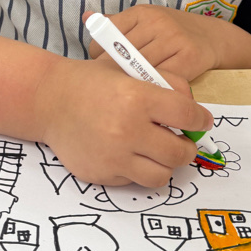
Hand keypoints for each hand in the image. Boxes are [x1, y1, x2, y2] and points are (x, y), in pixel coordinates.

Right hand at [33, 56, 212, 187]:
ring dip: (165, 164)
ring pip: (161, 175)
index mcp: (137, 97)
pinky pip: (134, 181)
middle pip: (179, 153)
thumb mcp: (131, 69)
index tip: (201, 121)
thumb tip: (195, 111)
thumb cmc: (94, 82)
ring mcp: (113, 156)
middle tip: (181, 141)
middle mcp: (127, 129)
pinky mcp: (101, 175)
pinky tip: (128, 153)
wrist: (49, 101)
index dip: (200, 120)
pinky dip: (137, 170)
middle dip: (186, 147)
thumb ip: (167, 84)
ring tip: (157, 151)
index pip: (187, 115)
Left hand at [84, 5, 225, 80]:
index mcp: (142, 12)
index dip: (100, 56)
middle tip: (113, 88)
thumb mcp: (145, 22)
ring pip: (142, 69)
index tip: (103, 69)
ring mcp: (174, 39)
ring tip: (130, 94)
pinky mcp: (189, 58)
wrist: (214, 38)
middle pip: (123, 55)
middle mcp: (157, 22)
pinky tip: (151, 95)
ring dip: (134, 85)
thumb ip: (116, 24)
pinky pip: (163, 80)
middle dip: (115, 74)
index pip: (108, 35)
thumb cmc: (172, 35)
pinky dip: (154, 90)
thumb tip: (85, 17)